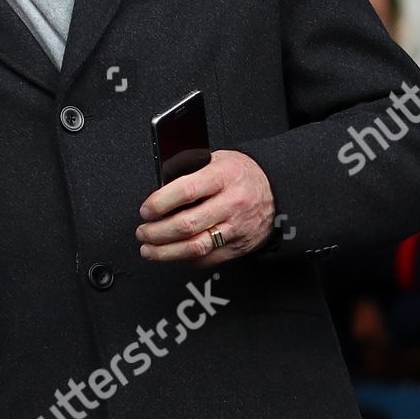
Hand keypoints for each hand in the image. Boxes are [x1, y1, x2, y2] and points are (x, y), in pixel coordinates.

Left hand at [135, 149, 275, 267]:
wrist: (277, 188)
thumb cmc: (239, 173)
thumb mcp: (215, 158)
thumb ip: (187, 168)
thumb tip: (158, 184)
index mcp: (223, 176)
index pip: (186, 191)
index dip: (160, 203)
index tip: (145, 210)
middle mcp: (231, 203)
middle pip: (187, 224)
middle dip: (157, 232)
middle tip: (142, 232)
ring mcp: (237, 227)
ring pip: (196, 247)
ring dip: (166, 252)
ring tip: (149, 250)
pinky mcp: (239, 246)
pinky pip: (208, 259)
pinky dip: (186, 259)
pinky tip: (173, 254)